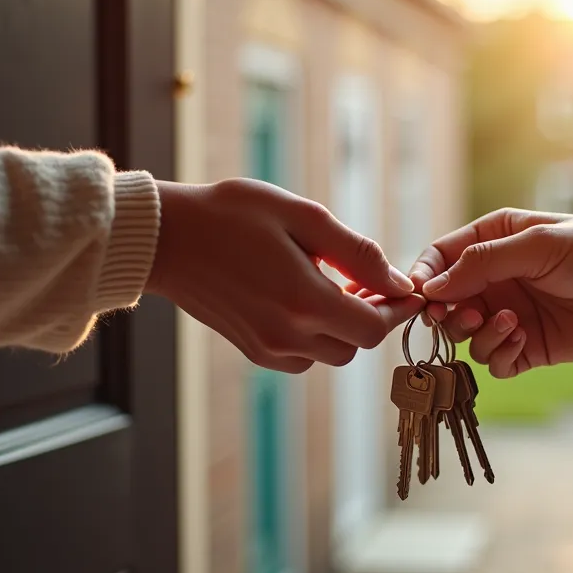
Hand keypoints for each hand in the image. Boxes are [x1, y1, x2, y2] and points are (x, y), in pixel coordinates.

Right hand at [147, 178, 423, 372]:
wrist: (167, 238)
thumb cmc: (231, 215)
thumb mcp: (302, 216)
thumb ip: (357, 254)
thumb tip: (400, 283)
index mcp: (303, 302)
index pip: (374, 328)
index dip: (397, 309)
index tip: (405, 288)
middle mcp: (287, 336)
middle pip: (355, 346)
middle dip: (369, 317)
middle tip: (362, 280)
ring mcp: (266, 348)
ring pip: (330, 355)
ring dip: (340, 328)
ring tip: (329, 285)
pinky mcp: (251, 350)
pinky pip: (300, 357)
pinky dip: (313, 337)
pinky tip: (300, 299)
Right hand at [408, 209, 572, 377]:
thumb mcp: (536, 245)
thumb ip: (481, 263)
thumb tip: (431, 288)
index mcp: (493, 241)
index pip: (440, 257)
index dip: (424, 276)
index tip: (421, 296)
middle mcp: (496, 279)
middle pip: (444, 301)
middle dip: (447, 313)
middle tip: (465, 315)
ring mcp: (509, 314)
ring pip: (465, 335)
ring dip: (479, 334)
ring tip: (511, 324)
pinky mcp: (527, 348)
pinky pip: (493, 362)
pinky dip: (500, 355)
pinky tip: (524, 340)